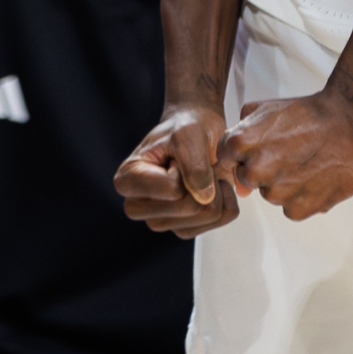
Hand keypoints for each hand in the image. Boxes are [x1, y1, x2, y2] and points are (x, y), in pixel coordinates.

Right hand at [116, 103, 242, 236]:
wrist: (198, 127)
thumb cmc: (186, 126)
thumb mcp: (189, 135)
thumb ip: (195, 166)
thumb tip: (204, 199)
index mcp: (127, 180)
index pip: (173, 190)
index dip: (187, 169)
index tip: (178, 155)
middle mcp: (137, 206)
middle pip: (188, 208)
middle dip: (205, 182)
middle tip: (197, 163)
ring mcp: (159, 220)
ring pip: (203, 218)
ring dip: (217, 192)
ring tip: (205, 173)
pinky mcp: (180, 228)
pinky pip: (213, 224)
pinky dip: (225, 203)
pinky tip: (215, 186)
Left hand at [219, 90, 352, 221]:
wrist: (352, 119)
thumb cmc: (312, 111)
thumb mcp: (269, 106)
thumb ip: (243, 129)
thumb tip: (235, 163)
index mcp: (242, 142)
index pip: (226, 159)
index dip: (243, 155)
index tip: (261, 149)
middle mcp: (255, 170)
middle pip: (249, 179)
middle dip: (264, 169)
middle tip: (290, 154)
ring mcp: (277, 192)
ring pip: (271, 194)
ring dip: (285, 184)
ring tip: (308, 163)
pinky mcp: (298, 208)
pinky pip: (291, 209)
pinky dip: (302, 197)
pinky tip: (316, 177)